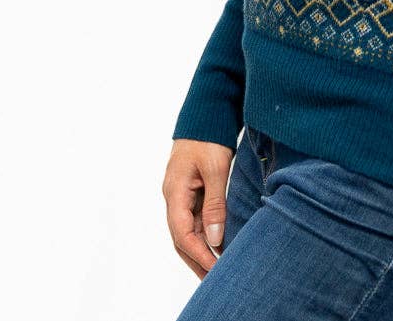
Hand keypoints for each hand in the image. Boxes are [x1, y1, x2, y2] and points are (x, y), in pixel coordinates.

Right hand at [163, 137, 233, 278]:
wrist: (205, 113)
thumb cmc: (208, 137)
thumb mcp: (215, 169)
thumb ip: (215, 203)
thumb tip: (215, 238)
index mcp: (175, 192)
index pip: (182, 234)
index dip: (199, 254)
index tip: (216, 268)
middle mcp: (174, 197)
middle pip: (182, 237)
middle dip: (197, 259)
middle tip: (214, 279)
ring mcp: (181, 194)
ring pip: (189, 229)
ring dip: (202, 249)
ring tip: (217, 268)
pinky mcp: (191, 190)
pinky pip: (196, 218)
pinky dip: (206, 234)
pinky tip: (218, 244)